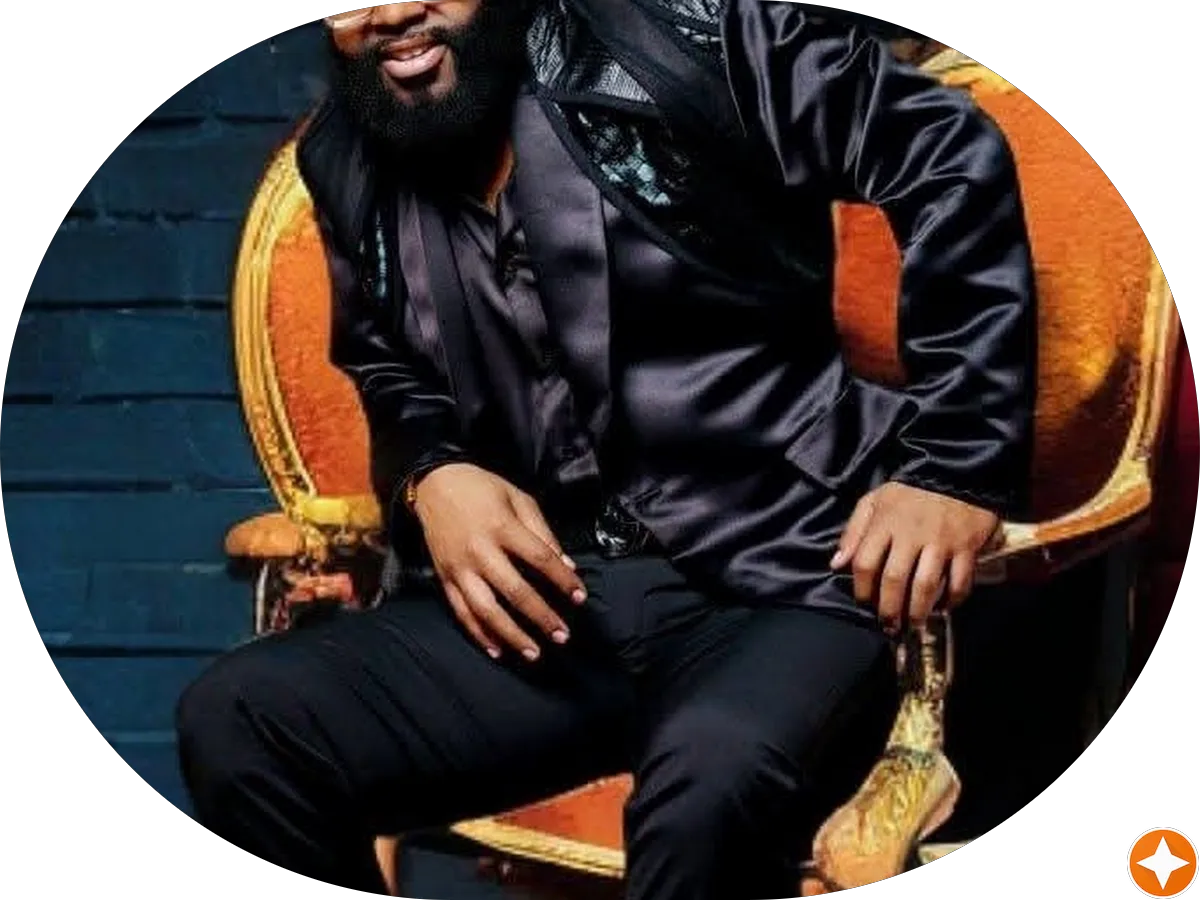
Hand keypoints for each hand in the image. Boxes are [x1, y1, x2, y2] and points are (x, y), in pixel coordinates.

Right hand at [411, 463, 586, 661]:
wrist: (434, 485)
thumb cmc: (482, 489)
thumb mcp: (519, 499)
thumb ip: (543, 533)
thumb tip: (567, 565)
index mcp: (502, 527)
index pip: (540, 559)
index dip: (562, 581)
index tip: (580, 598)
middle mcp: (480, 551)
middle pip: (515, 591)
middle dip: (541, 616)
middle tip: (562, 635)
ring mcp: (460, 568)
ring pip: (486, 610)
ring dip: (511, 635)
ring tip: (534, 653)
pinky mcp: (445, 578)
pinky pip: (461, 612)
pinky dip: (479, 634)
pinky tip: (497, 651)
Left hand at [831, 482, 999, 632]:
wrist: (955, 471)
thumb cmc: (909, 491)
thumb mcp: (874, 501)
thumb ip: (853, 531)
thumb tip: (836, 564)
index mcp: (884, 522)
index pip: (865, 563)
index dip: (862, 589)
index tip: (864, 604)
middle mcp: (911, 534)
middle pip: (895, 580)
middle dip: (889, 609)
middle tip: (889, 625)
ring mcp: (940, 542)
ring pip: (926, 585)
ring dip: (918, 611)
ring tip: (913, 625)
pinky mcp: (966, 546)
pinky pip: (961, 581)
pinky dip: (953, 600)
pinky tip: (944, 609)